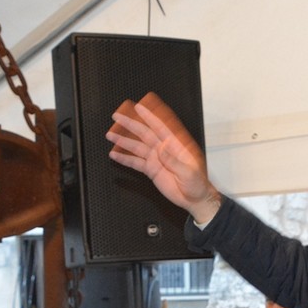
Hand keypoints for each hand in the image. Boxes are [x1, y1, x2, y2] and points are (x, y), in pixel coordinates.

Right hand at [106, 92, 221, 224]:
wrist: (194, 199)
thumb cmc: (197, 184)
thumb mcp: (189, 172)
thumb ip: (174, 161)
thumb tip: (163, 147)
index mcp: (176, 146)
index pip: (160, 127)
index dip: (149, 116)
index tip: (138, 107)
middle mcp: (164, 150)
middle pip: (144, 133)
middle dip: (130, 124)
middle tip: (117, 116)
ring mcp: (156, 159)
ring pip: (137, 146)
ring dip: (123, 141)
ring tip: (110, 135)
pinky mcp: (151, 170)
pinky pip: (135, 163)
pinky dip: (124, 159)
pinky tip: (115, 155)